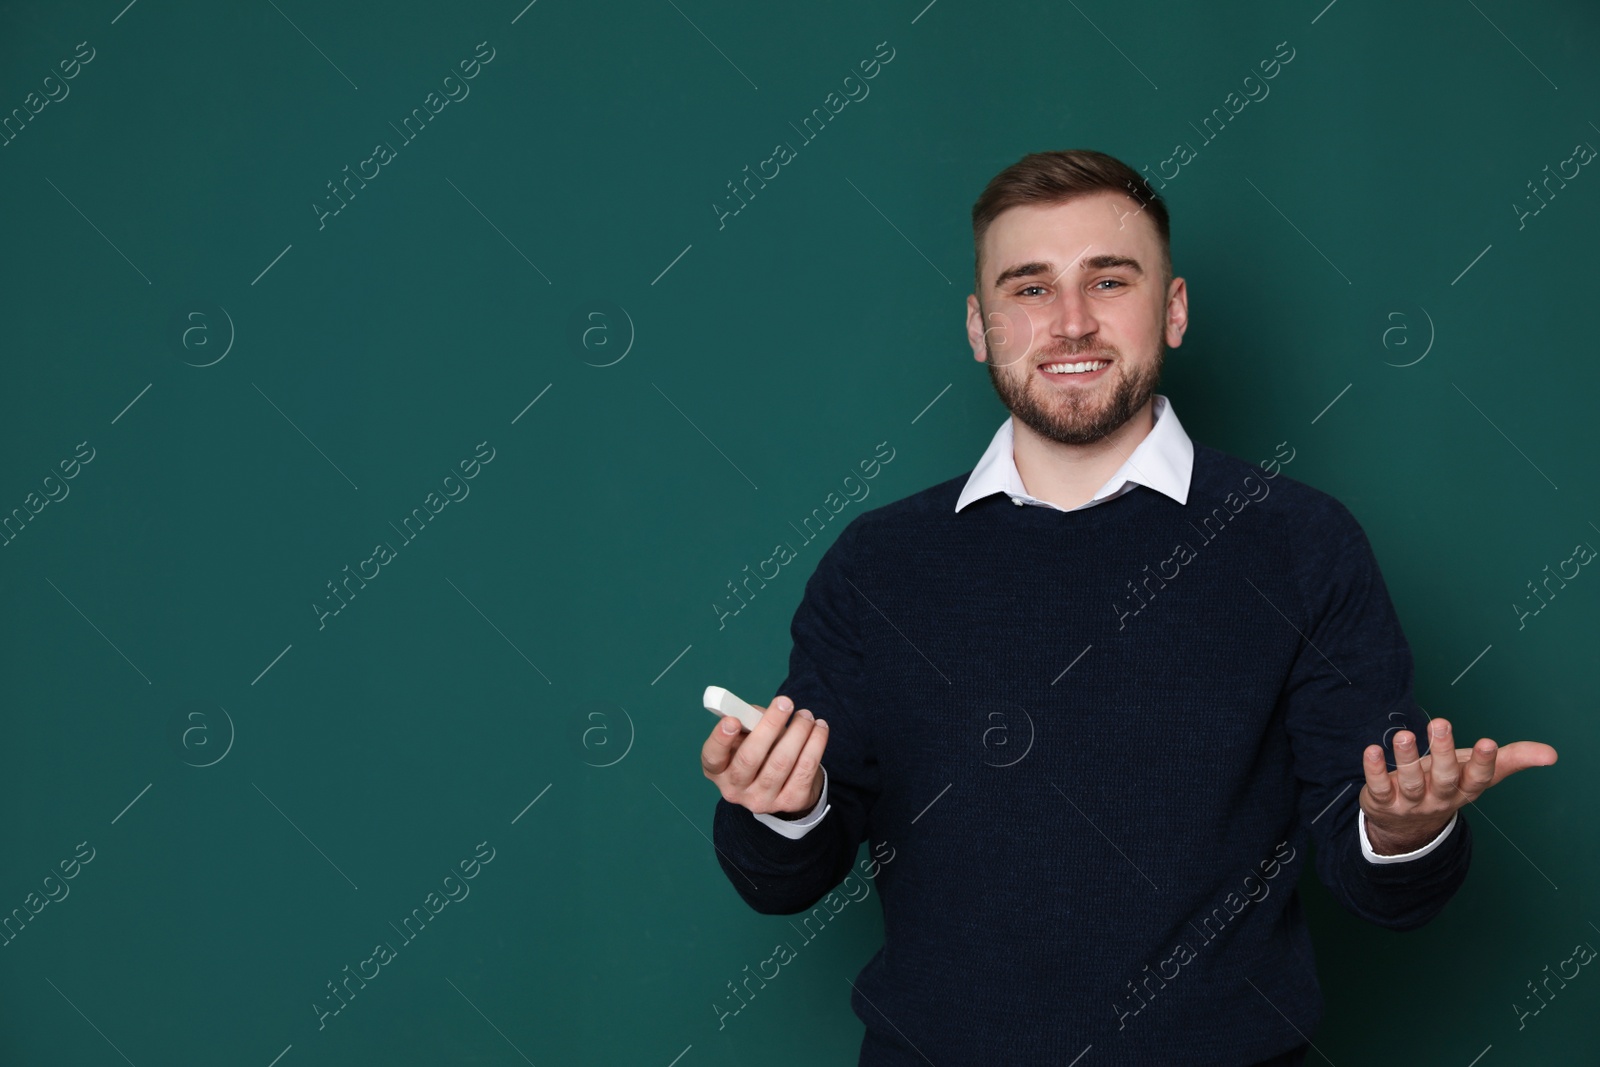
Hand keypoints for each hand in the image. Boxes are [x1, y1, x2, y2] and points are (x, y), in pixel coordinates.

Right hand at [701, 694, 828, 816]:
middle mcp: (735, 789)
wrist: (784, 784)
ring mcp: (762, 800)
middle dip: (769, 726)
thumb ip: (749, 721)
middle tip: (785, 703)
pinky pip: (805, 770)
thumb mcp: (747, 736)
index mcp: (718, 770)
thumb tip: (765, 712)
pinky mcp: (790, 802)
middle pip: (750, 758)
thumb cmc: (760, 750)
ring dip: (798, 732)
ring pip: (781, 762)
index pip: (712, 757)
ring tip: (806, 715)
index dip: (720, 739)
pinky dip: (815, 744)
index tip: (733, 720)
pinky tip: (819, 728)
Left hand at [1359, 718, 1557, 854]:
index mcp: (1465, 789)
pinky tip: (1371, 750)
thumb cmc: (1448, 785)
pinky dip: (1373, 770)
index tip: (1489, 742)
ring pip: (1410, 781)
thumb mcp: (1478, 773)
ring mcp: (1411, 802)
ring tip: (1404, 735)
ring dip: (1407, 758)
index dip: (1484, 762)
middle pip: (1444, 777)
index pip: (1479, 779)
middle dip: (1443, 752)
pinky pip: (1378, 787)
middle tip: (1440, 722)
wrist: (1408, 826)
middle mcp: (1440, 797)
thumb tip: (1552, 754)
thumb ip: (1511, 759)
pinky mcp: (1382, 801)